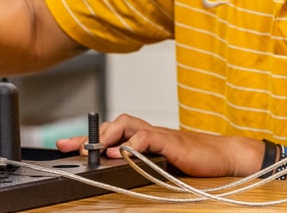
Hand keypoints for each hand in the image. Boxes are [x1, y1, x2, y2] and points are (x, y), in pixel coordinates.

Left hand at [56, 114, 264, 177]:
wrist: (225, 156)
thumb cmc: (194, 161)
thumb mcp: (161, 163)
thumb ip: (139, 161)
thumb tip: (111, 163)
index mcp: (145, 137)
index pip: (111, 131)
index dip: (85, 137)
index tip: (62, 144)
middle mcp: (150, 132)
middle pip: (115, 122)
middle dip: (91, 134)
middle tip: (73, 148)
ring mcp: (161, 135)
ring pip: (128, 123)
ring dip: (109, 134)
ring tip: (96, 148)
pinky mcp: (173, 142)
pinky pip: (149, 137)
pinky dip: (134, 143)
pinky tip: (124, 153)